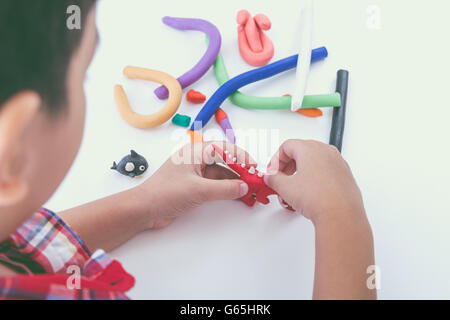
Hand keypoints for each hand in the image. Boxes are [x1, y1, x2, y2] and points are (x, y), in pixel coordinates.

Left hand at [135, 141, 254, 228]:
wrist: (144, 210)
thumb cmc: (165, 194)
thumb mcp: (198, 190)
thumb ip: (224, 189)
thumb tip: (244, 187)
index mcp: (195, 152)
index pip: (224, 148)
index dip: (241, 156)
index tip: (254, 167)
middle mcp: (195, 159)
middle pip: (224, 160)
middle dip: (240, 169)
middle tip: (255, 179)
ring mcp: (194, 173)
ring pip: (220, 173)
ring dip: (234, 181)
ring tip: (249, 189)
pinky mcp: (193, 186)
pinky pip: (214, 183)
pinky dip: (226, 188)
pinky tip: (236, 194)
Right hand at [264, 139, 365, 223]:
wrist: (340, 214)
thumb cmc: (319, 198)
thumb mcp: (285, 188)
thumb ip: (273, 179)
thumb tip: (272, 177)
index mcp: (310, 149)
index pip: (287, 146)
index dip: (276, 159)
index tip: (273, 171)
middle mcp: (326, 151)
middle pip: (301, 151)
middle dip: (288, 165)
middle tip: (282, 178)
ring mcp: (338, 162)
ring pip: (315, 160)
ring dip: (301, 172)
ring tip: (295, 188)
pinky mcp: (345, 174)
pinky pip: (326, 170)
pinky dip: (316, 177)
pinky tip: (310, 192)